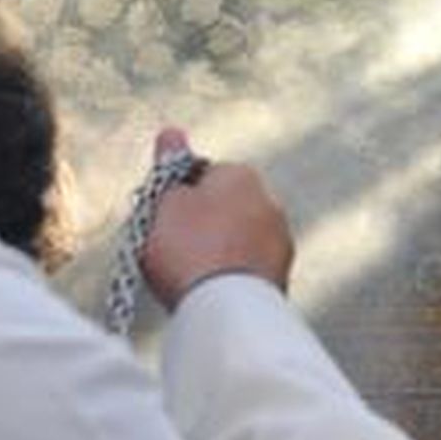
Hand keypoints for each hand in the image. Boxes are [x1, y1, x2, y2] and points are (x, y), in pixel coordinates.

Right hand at [141, 127, 295, 311]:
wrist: (226, 307)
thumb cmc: (189, 248)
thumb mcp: (166, 201)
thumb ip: (169, 165)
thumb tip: (171, 132)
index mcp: (241, 174)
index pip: (202, 176)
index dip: (175, 200)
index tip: (159, 222)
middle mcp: (268, 200)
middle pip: (222, 208)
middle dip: (200, 226)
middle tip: (171, 253)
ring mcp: (279, 238)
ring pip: (237, 240)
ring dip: (218, 253)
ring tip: (191, 279)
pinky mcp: (282, 274)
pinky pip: (248, 270)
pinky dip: (233, 278)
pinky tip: (213, 294)